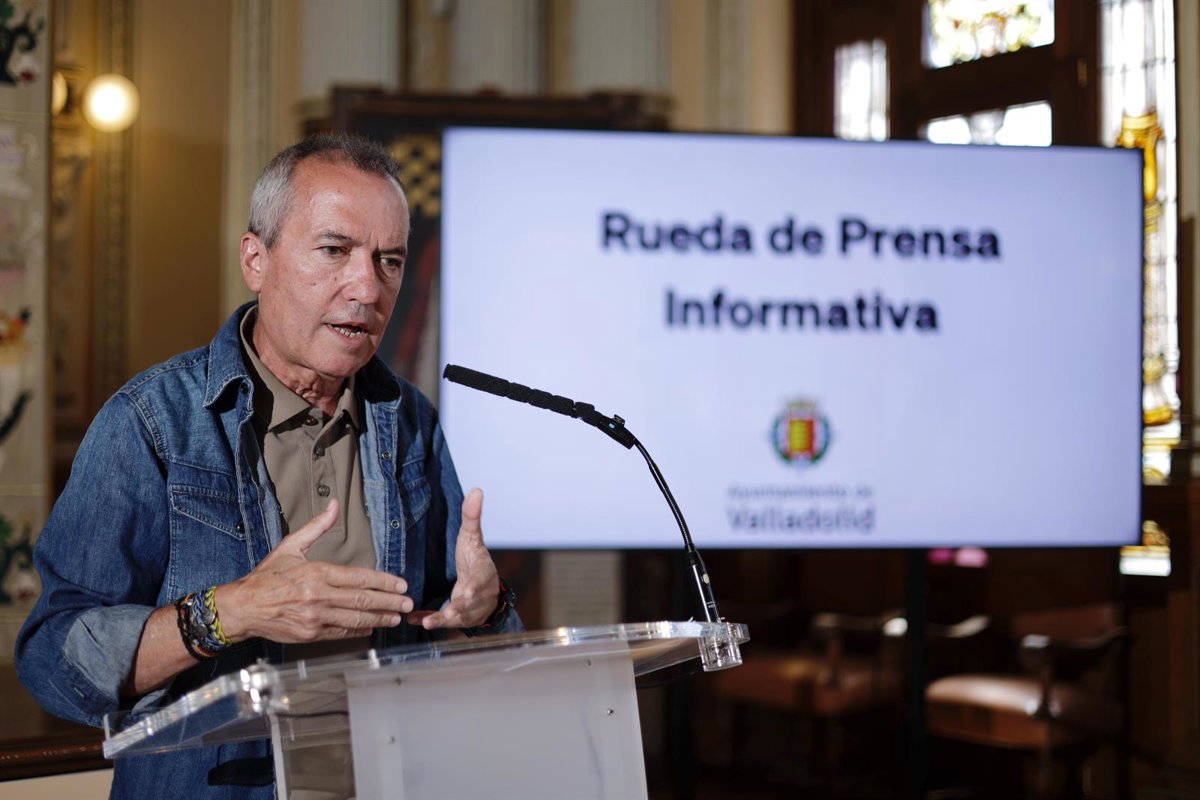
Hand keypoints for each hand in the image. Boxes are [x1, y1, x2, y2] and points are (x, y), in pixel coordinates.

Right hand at [215, 500, 412, 642]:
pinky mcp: (310, 634)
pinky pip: (341, 633)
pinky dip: (359, 630)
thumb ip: (317, 527)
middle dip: (389, 602)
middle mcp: (318, 596)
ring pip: (356, 619)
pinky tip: (371, 627)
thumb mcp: (291, 546)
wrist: (243, 607)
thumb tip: (334, 505)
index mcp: (317, 573)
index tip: (400, 584)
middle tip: (407, 602)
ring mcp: (315, 618)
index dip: (384, 582)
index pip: (360, 578)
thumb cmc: (267, 577)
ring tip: (396, 617)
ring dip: (380, 619)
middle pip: (363, 600)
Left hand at [409, 488, 500, 629]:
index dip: (474, 588)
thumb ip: (472, 517)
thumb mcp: (472, 539)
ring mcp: (469, 610)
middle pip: (469, 604)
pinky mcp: (457, 620)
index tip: (466, 592)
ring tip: (428, 622)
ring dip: (442, 619)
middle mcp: (478, 595)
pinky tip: (415, 620)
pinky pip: (443, 622)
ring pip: (457, 617)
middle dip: (459, 609)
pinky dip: (430, 621)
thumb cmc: (476, 561)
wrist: (486, 589)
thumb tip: (476, 490)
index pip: (479, 580)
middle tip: (449, 613)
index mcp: (482, 574)